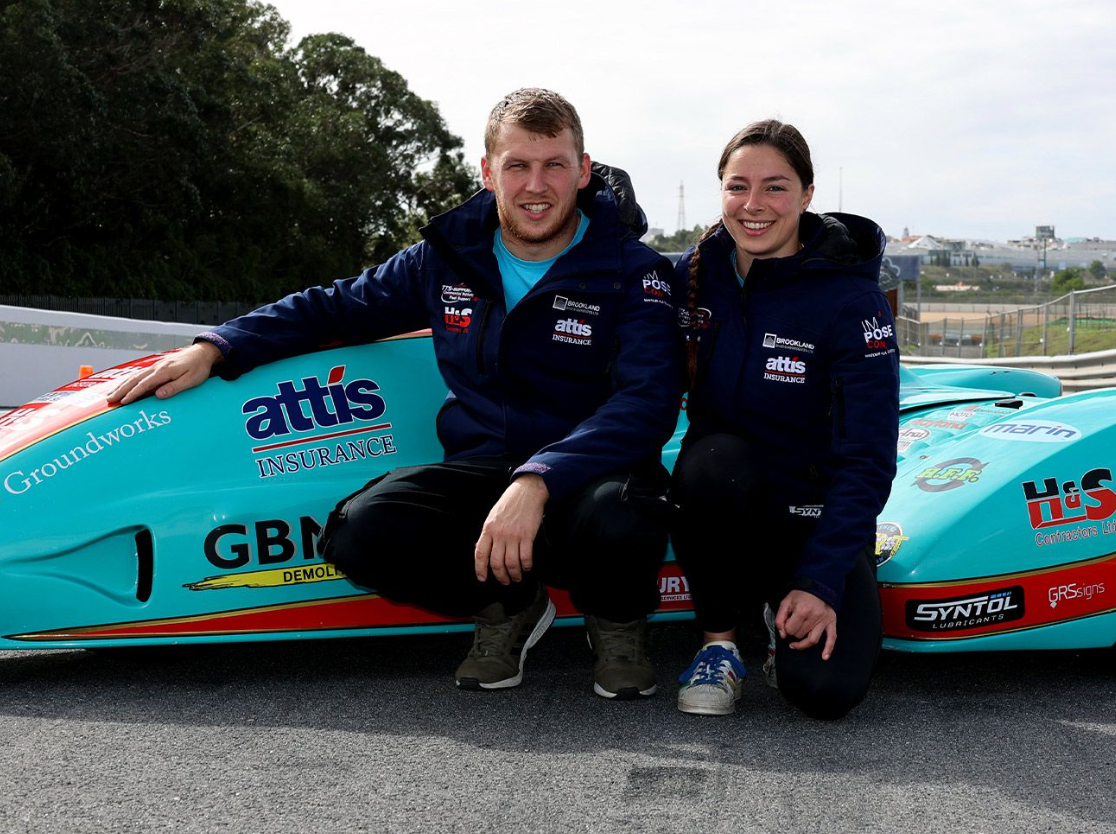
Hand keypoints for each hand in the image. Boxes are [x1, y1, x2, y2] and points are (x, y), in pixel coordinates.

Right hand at [108, 341, 222, 404]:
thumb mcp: (191, 380)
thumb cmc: (198, 368)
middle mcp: (157, 367)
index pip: (144, 384)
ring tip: (112, 394)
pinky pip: (140, 374)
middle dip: (121, 390)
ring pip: (135, 376)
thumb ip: (174, 388)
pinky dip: (130, 380)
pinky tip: (125, 385)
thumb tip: (158, 395)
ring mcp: (156, 366)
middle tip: (109, 399)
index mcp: (164, 371)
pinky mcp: (158, 366)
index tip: (123, 402)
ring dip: (122, 385)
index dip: (133, 394)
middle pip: (135, 379)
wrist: (202, 353)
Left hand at [474, 475, 548, 584]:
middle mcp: (499, 534)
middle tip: (505, 581)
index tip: (483, 578)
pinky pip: (525, 557)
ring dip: (514, 574)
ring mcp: (513, 535)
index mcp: (488, 529)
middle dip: (500, 576)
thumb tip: (484, 550)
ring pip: (511, 563)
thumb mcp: (493, 516)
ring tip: (517, 577)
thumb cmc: (510, 503)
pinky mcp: (527, 535)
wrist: (527, 491)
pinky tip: (527, 567)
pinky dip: (526, 566)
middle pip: (496, 563)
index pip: (480, 554)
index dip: (480, 569)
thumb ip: (489, 533)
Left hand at [775, 590, 836, 659]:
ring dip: (803, 643)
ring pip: (812, 640)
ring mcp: (824, 621)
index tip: (787, 623)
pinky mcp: (831, 623)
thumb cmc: (801, 595)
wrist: (818, 587)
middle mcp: (814, 617)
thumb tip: (783, 634)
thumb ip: (780, 618)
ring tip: (797, 644)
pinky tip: (824, 656)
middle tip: (794, 625)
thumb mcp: (786, 602)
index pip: (790, 629)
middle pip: (800, 635)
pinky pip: (832, 638)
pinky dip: (828, 649)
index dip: (786, 628)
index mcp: (802, 610)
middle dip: (794, 632)